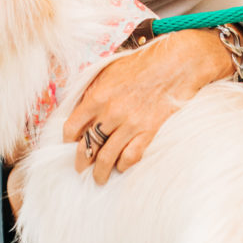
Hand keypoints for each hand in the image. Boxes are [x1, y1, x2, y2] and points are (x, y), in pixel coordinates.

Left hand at [62, 29, 230, 184]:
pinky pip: (131, 157)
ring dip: (100, 171)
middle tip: (80, 168)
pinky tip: (120, 166)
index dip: (68, 139)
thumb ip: (92, 90)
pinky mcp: (148, 132)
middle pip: (87, 146)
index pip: (72, 127)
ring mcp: (130, 125)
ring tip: (98, 178)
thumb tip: (79, 108)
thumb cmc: (140, 65)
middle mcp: (110, 113)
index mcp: (97, 96)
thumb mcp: (108, 71)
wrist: (174, 65)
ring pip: (107, 157)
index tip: (69, 144)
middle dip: (81, 161)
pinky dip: (123, 165)